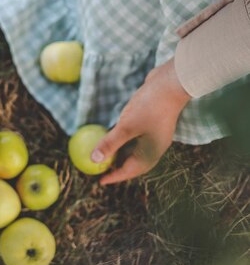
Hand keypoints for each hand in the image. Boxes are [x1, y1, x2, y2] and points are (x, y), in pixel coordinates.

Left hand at [92, 59, 191, 184]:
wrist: (171, 83)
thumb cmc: (150, 107)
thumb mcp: (126, 127)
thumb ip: (110, 143)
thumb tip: (93, 159)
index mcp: (151, 152)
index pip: (130, 170)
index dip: (114, 176)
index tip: (100, 181)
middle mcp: (154, 146)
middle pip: (133, 162)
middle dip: (116, 166)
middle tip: (100, 168)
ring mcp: (154, 134)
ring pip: (134, 149)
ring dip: (120, 152)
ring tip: (104, 154)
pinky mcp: (151, 122)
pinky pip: (135, 136)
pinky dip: (123, 139)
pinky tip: (113, 134)